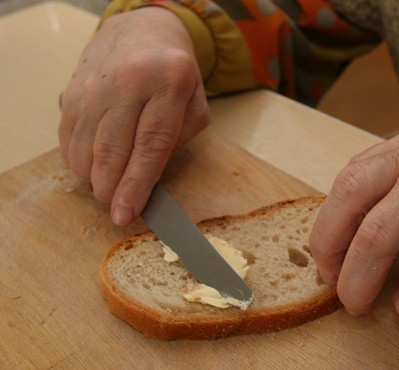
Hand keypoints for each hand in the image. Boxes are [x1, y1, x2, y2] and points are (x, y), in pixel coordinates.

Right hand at [59, 7, 208, 225]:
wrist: (142, 32)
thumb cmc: (175, 74)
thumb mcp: (195, 104)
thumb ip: (177, 141)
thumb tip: (146, 181)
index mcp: (169, 81)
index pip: (151, 144)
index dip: (137, 185)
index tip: (126, 213)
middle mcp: (128, 80)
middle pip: (111, 150)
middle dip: (110, 188)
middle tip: (115, 207)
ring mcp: (95, 83)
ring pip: (85, 147)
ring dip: (93, 177)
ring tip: (108, 184)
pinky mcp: (73, 89)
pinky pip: (68, 137)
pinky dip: (78, 161)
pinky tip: (92, 165)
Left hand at [309, 119, 398, 320]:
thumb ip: (379, 202)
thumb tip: (326, 246)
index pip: (347, 180)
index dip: (327, 228)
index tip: (329, 262)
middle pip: (350, 198)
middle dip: (331, 252)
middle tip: (340, 288)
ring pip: (376, 240)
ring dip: (359, 286)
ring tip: (365, 304)